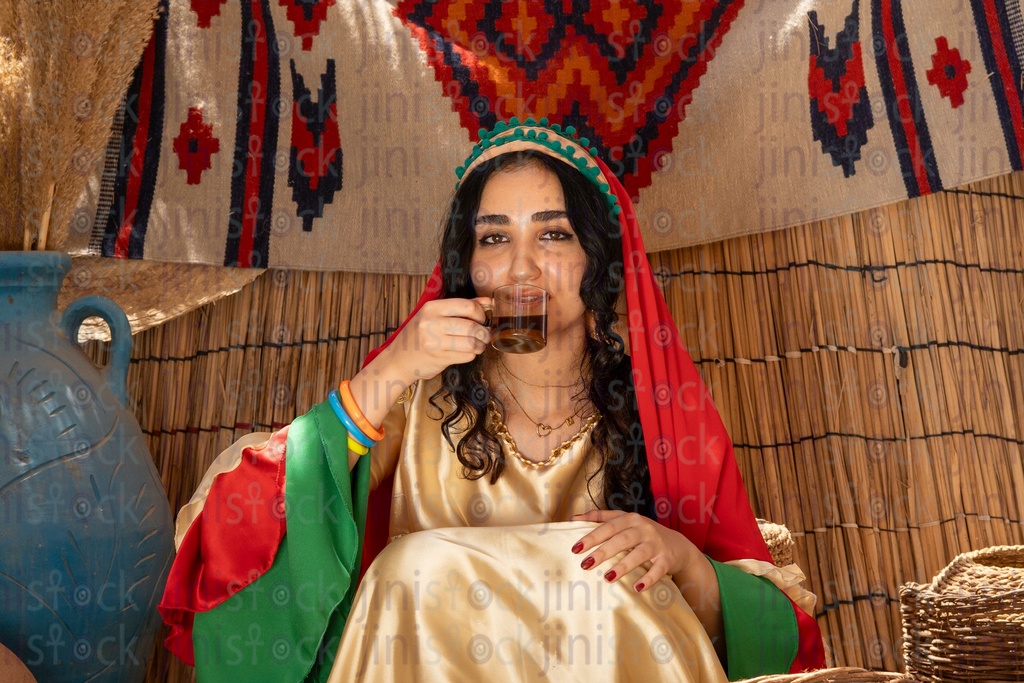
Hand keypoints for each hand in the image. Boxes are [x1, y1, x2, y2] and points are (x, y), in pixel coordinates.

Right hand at [382, 297, 491, 383]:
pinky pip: (466, 356)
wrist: (398, 359)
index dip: (480, 314)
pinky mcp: (439, 358)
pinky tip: (468, 352)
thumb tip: (488, 301)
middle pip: (472, 326)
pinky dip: (472, 354)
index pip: (467, 306)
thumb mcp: (435, 315)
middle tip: (485, 335)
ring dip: (480, 345)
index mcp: (432, 308)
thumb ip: (461, 307)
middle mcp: (431, 323)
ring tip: (479, 345)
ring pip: (471, 343)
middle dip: (484, 332)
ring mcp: (434, 342)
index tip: (482, 319)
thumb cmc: (419, 335)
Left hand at [570, 510, 699, 591]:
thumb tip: (574, 518)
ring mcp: (656, 543)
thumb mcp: (625, 521)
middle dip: (603, 552)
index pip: (607, 527)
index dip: (591, 536)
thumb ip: (601, 518)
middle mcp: (643, 528)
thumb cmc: (644, 534)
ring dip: (623, 566)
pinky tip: (637, 588)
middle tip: (586, 564)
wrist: (678, 546)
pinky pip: (658, 570)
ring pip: (639, 554)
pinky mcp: (667, 559)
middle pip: (621, 539)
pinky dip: (648, 579)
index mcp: (629, 519)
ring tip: (607, 578)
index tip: (575, 548)